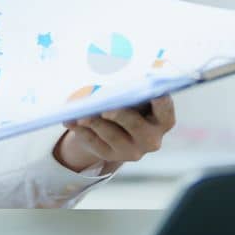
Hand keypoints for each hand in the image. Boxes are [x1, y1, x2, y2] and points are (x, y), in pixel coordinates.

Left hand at [52, 94, 175, 175]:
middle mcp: (151, 139)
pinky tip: (70, 121)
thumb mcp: (135, 97)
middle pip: (136, 126)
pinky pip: (94, 143)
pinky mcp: (110, 155)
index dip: (160, 101)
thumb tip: (112, 79)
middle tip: (106, 108)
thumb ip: (133, 90)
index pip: (165, 110)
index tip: (153, 90)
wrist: (114, 127)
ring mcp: (131, 150)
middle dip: (120, 115)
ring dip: (95, 122)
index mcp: (163, 120)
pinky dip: (81, 130)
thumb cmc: (129, 103)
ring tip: (81, 114)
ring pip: (112, 135)